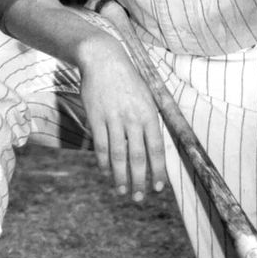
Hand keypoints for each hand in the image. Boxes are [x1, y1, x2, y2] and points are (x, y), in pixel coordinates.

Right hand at [77, 32, 167, 200]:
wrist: (104, 59)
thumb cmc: (128, 81)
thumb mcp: (146, 97)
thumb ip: (150, 122)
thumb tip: (154, 149)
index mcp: (149, 114)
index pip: (157, 149)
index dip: (158, 170)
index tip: (160, 188)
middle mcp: (133, 118)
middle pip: (138, 157)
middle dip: (139, 181)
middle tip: (139, 198)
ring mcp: (114, 119)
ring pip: (119, 155)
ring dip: (121, 177)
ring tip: (122, 191)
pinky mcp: (96, 118)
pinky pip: (101, 145)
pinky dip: (104, 162)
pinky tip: (107, 173)